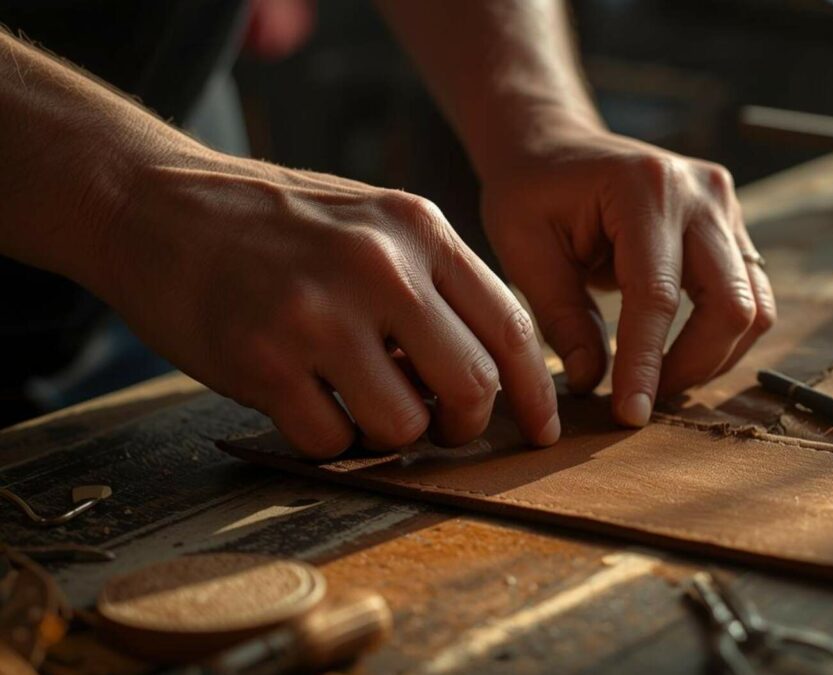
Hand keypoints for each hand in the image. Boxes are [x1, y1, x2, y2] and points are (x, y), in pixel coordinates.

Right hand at [91, 148, 558, 456]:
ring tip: (357, 405)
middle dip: (463, 426)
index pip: (511, 326)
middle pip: (472, 386)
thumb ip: (432, 284)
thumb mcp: (370, 222)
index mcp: (418, 229)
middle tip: (439, 427)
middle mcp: (379, 267)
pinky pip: (331, 441)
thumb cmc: (273, 224)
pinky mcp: (263, 360)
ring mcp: (319, 314)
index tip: (542, 429)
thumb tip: (489, 372)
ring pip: (404, 425)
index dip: (536, 391)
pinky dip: (327, 441)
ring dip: (389, 435)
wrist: (153, 204)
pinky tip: (304, 404)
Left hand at [481, 130, 775, 425]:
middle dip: (690, 367)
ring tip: (658, 382)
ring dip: (712, 358)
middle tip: (642, 401)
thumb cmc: (531, 193)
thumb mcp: (524, 250)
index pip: (657, 295)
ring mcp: (725, 206)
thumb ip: (560, 317)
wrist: (556, 145)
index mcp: (644, 189)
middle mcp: (700, 193)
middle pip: (729, 305)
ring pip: (752, 307)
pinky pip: (749, 294)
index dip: (646, 363)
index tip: (629, 414)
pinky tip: (678, 356)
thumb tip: (592, 382)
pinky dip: (720, 336)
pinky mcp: (732, 226)